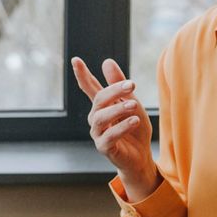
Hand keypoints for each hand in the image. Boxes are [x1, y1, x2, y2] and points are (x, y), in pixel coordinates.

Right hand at [72, 56, 158, 199]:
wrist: (141, 156)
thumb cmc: (135, 129)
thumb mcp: (132, 103)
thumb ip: (120, 85)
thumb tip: (106, 62)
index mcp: (102, 106)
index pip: (89, 87)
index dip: (82, 74)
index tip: (75, 60)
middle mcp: (96, 118)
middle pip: (99, 100)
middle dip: (114, 90)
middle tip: (132, 84)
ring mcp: (98, 133)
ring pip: (102, 118)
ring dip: (118, 109)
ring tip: (134, 106)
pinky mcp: (103, 147)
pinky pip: (110, 136)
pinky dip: (122, 127)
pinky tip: (134, 121)